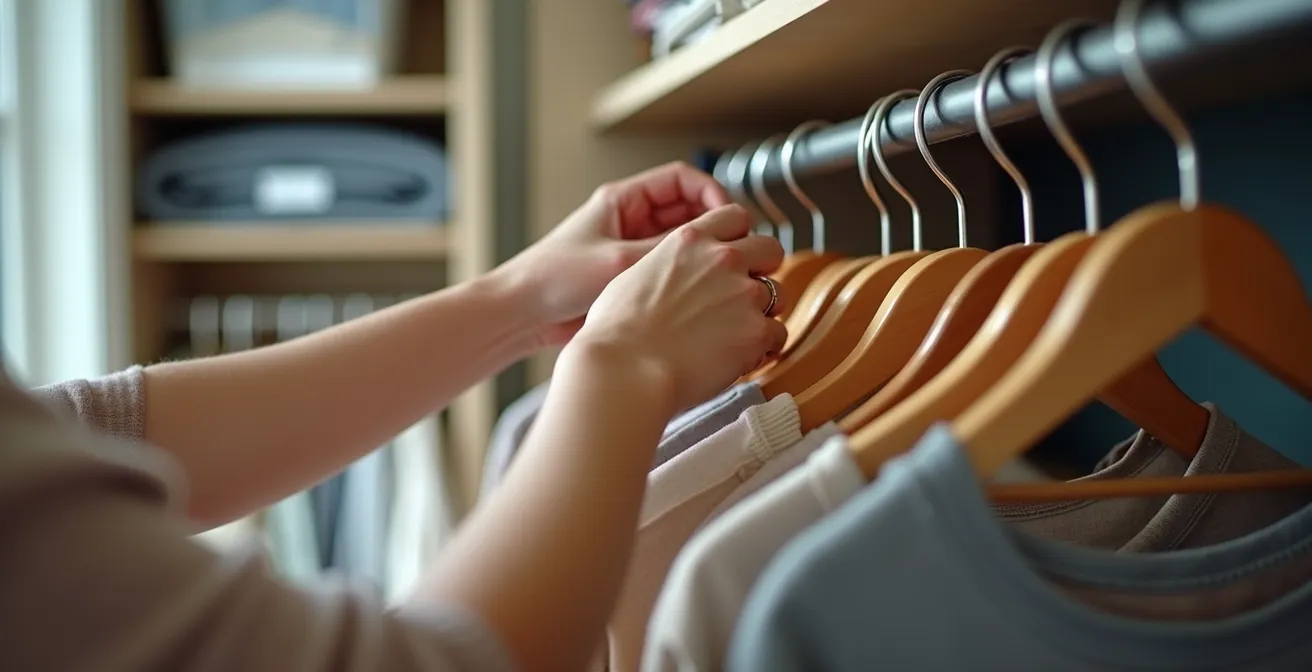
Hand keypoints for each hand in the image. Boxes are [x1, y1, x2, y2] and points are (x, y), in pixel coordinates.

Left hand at [496, 162, 730, 346]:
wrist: (522, 315)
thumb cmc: (553, 278)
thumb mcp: (618, 261)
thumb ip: (668, 250)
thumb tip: (717, 245)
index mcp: (624, 201)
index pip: (682, 180)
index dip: (711, 194)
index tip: (730, 219)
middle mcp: (630, 221)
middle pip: (688, 212)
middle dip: (713, 228)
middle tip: (733, 251)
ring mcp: (631, 250)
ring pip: (681, 245)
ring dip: (700, 257)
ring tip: (719, 275)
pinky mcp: (630, 280)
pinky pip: (668, 272)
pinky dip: (685, 279)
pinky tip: (697, 295)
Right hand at [568, 205, 787, 412]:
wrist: (625, 369)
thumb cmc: (615, 333)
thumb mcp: (633, 275)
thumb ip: (667, 266)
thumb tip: (673, 279)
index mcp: (689, 241)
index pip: (735, 216)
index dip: (739, 237)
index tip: (734, 256)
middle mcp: (722, 259)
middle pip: (770, 249)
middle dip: (762, 269)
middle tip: (744, 294)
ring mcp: (744, 294)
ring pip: (778, 293)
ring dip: (763, 311)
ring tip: (738, 333)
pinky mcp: (756, 331)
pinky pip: (778, 334)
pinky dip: (765, 347)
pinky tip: (743, 358)